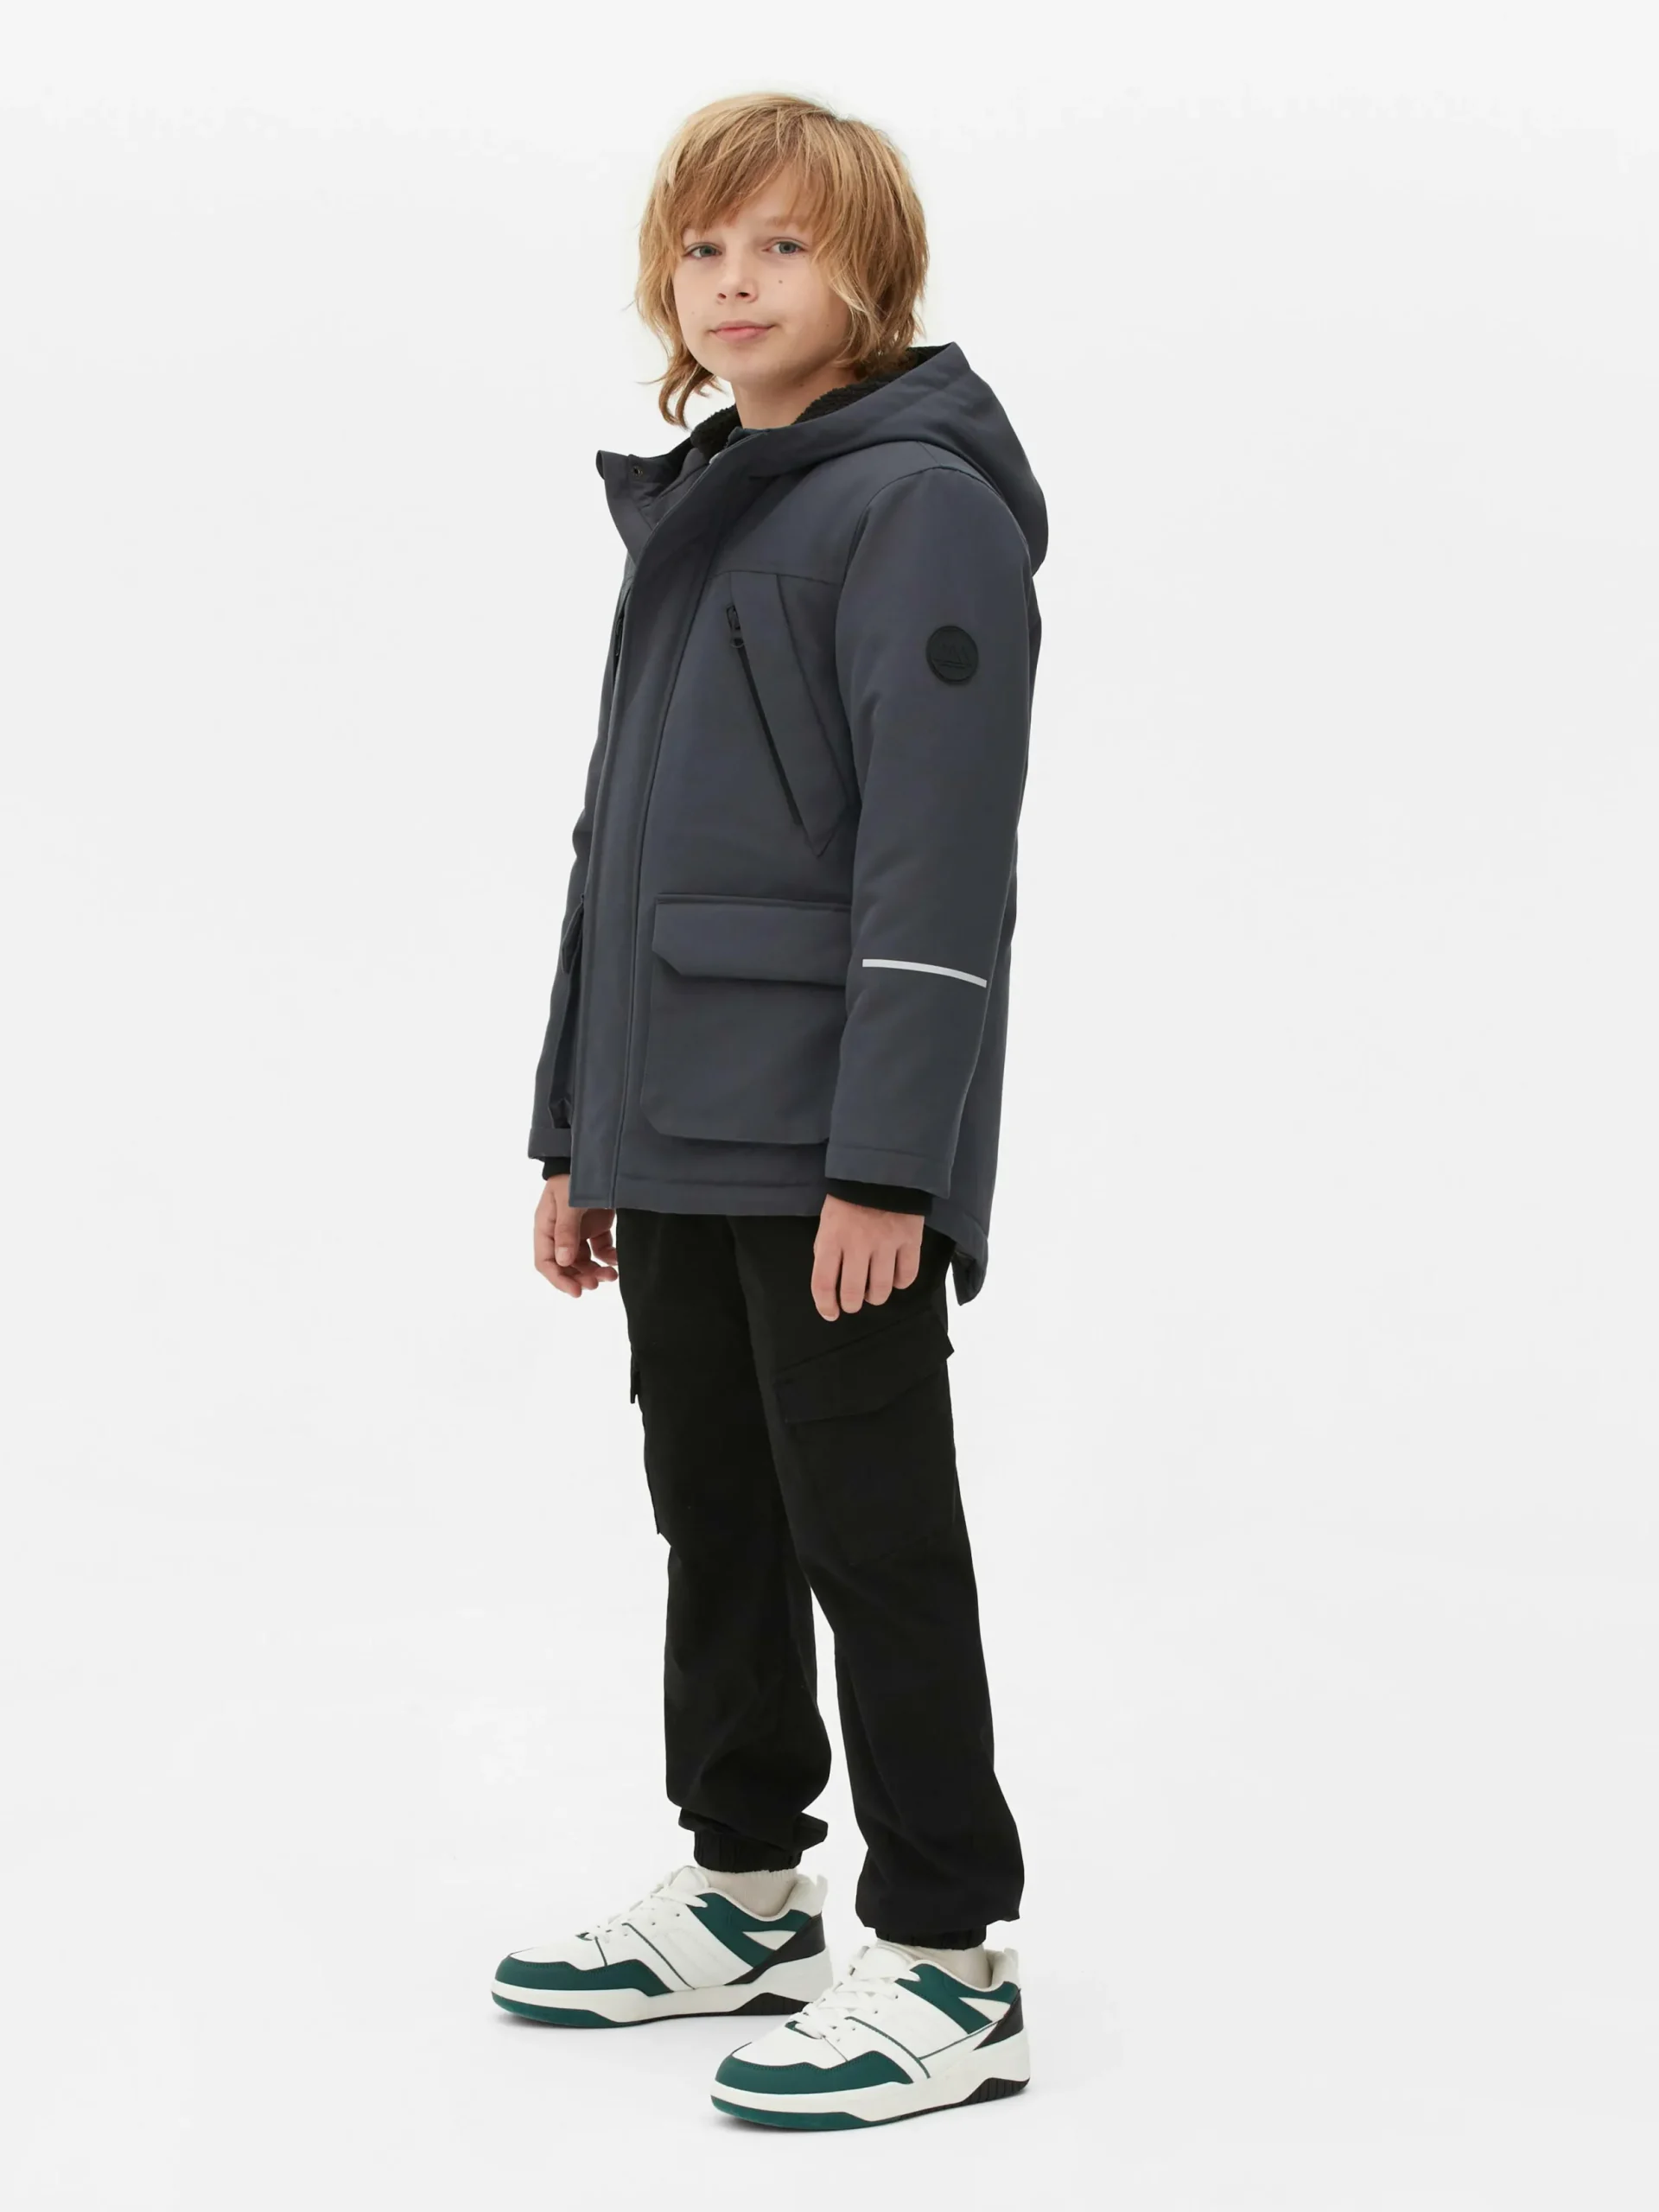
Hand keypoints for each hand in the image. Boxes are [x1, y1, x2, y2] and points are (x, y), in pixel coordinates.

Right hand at [534, 1173, 617, 1297]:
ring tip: (611, 1275)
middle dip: (580, 1277)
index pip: (545, 1261)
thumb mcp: (569, 1202)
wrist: (598, 1155)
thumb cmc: (574, 1176)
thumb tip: (563, 1262)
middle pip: (566, 1265)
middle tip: (597, 1284)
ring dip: (595, 1271)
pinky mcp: (597, 1226)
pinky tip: (618, 1260)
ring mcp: (579, 1230)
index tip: (576, 1291)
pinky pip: (600, 1249)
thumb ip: (566, 1231)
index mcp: (546, 1226)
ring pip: (584, 1261)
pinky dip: (608, 1258)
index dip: (558, 1279)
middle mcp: (560, 1232)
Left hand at [811, 1194, 923, 1320]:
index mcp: (832, 1238)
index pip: (823, 1283)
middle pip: (853, 1292)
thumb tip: (830, 1283)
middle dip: (851, 1305)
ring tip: (874, 1292)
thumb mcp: (827, 1222)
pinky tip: (895, 1277)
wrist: (881, 1170)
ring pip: (881, 1289)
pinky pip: (907, 1276)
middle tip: (853, 1303)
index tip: (830, 1313)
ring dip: (875, 1297)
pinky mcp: (910, 1240)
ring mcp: (886, 1242)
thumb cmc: (848, 1199)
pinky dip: (900, 1283)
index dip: (825, 1305)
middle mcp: (858, 1244)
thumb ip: (827, 1250)